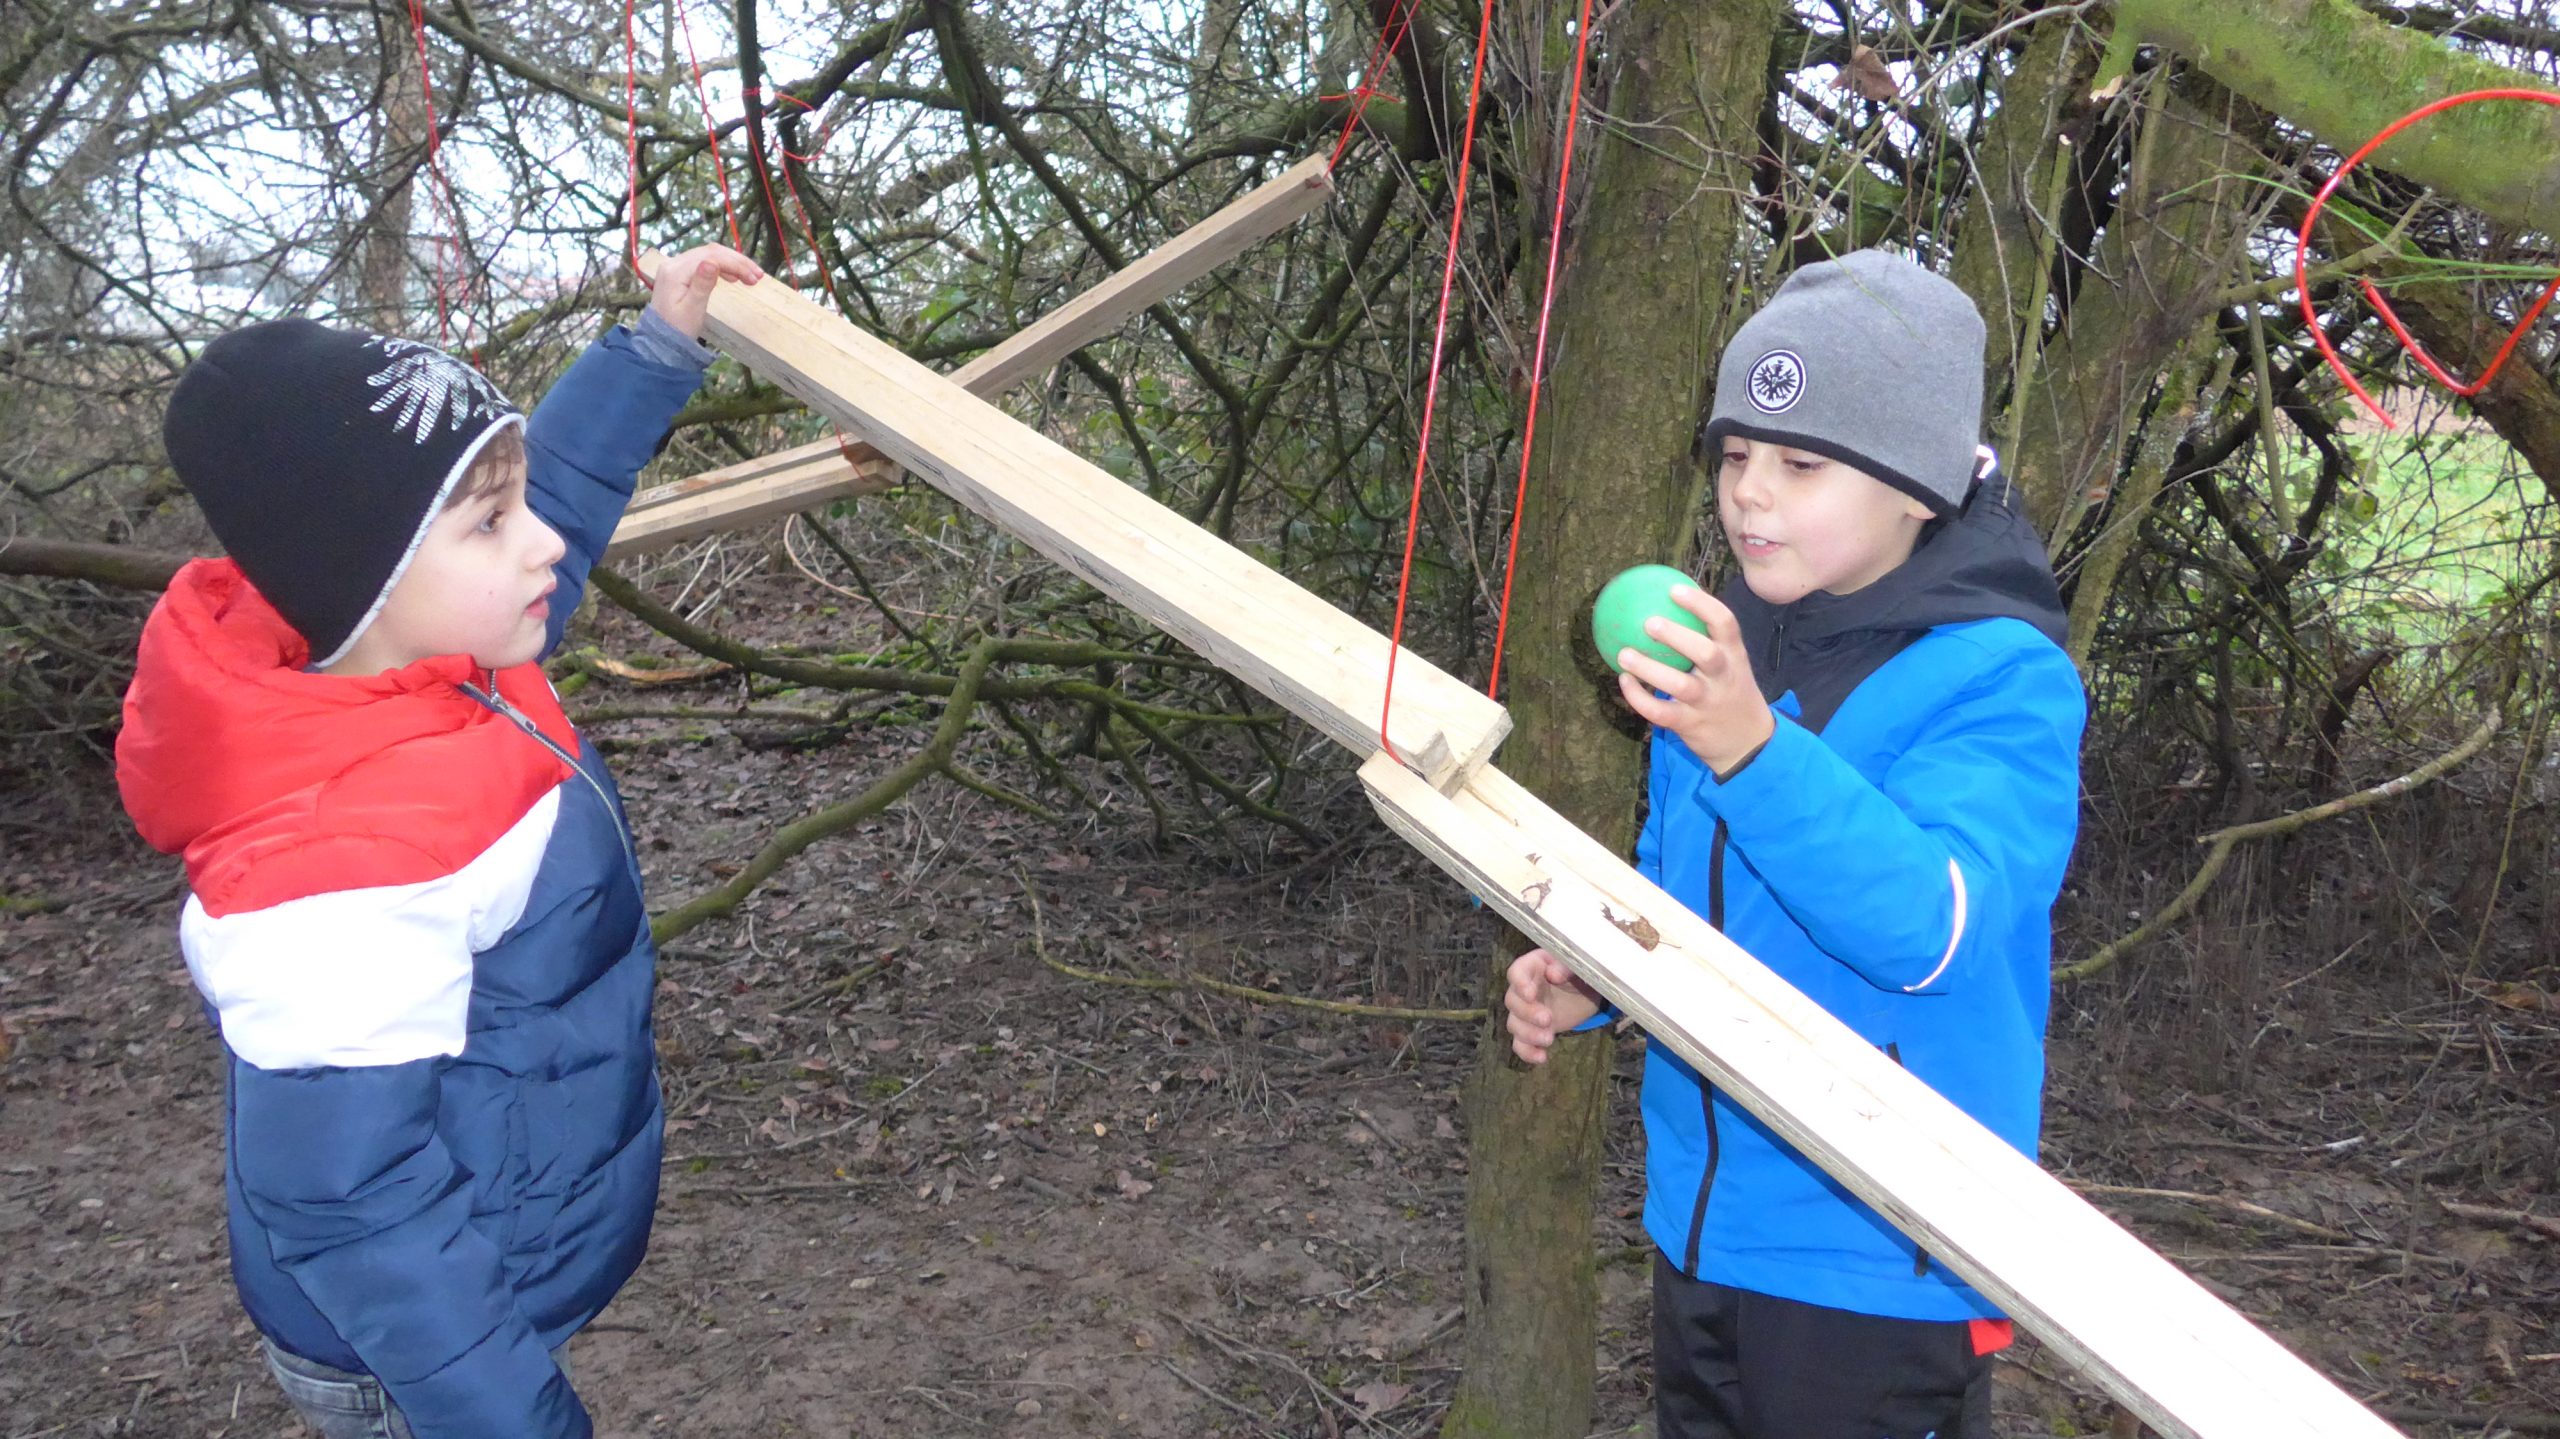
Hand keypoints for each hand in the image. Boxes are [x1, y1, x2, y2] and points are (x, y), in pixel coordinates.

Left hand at [647, 243, 763, 339]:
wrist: (661, 341)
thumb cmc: (678, 329)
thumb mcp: (692, 309)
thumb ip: (702, 284)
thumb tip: (712, 262)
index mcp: (675, 271)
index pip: (710, 257)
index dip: (735, 264)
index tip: (754, 278)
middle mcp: (673, 263)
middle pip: (710, 252)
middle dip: (737, 261)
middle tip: (758, 276)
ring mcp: (675, 266)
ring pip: (708, 255)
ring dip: (731, 262)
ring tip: (750, 277)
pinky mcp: (679, 272)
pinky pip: (703, 262)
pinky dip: (721, 266)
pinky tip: (732, 276)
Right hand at [1504, 948, 1601, 1063]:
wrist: (1587, 993)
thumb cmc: (1578, 974)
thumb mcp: (1576, 966)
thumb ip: (1565, 966)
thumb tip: (1553, 974)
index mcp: (1532, 967)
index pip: (1516, 972)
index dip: (1519, 983)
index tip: (1531, 994)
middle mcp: (1523, 990)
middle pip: (1512, 1001)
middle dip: (1528, 1013)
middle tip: (1547, 1019)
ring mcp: (1526, 1012)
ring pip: (1514, 1024)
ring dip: (1528, 1034)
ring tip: (1548, 1039)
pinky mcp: (1532, 1031)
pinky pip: (1521, 1044)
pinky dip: (1528, 1052)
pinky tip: (1541, 1057)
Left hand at [1615, 586, 1774, 775]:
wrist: (1749, 743)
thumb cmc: (1730, 691)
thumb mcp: (1731, 664)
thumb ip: (1708, 638)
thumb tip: (1670, 600)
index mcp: (1734, 655)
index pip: (1725, 623)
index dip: (1701, 604)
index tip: (1674, 590)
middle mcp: (1723, 677)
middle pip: (1706, 653)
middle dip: (1677, 636)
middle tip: (1649, 622)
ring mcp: (1707, 702)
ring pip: (1679, 685)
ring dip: (1649, 669)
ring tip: (1624, 654)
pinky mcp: (1690, 724)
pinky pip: (1660, 711)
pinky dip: (1639, 697)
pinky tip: (1623, 681)